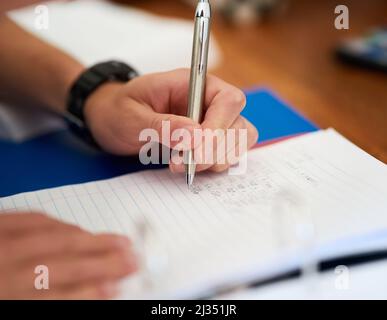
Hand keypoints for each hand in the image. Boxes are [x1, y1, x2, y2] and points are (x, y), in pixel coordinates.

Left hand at [0, 212, 136, 299]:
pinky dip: (63, 224)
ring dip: (92, 240)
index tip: (116, 288)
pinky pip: (37, 218)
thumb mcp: (15, 302)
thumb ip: (53, 296)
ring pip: (56, 237)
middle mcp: (4, 267)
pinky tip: (79, 229)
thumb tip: (94, 289)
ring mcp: (1, 241)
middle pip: (65, 264)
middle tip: (133, 260)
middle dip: (104, 262)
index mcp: (5, 294)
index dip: (90, 292)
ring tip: (119, 242)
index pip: (57, 296)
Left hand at [84, 69, 257, 172]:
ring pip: (237, 142)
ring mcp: (210, 121)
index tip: (198, 147)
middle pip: (238, 124)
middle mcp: (208, 101)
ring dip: (216, 159)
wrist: (110, 120)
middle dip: (216, 149)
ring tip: (182, 165)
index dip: (220, 125)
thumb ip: (163, 125)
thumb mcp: (132, 116)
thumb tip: (195, 137)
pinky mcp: (206, 140)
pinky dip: (213, 165)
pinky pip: (226, 154)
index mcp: (193, 84)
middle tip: (185, 163)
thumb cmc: (118, 110)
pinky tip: (189, 167)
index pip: (228, 99)